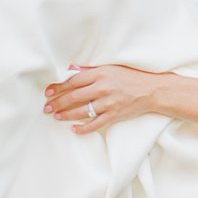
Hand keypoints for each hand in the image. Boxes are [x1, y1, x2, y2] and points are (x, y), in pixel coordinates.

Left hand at [44, 64, 159, 133]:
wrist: (151, 90)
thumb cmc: (130, 77)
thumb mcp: (110, 68)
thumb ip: (90, 69)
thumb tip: (71, 69)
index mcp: (101, 73)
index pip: (74, 81)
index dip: (59, 87)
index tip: (48, 92)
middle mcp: (103, 87)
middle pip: (75, 96)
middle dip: (58, 102)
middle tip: (47, 107)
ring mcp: (109, 103)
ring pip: (82, 111)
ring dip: (67, 115)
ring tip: (56, 116)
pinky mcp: (115, 115)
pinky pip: (96, 124)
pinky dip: (84, 128)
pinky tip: (74, 129)